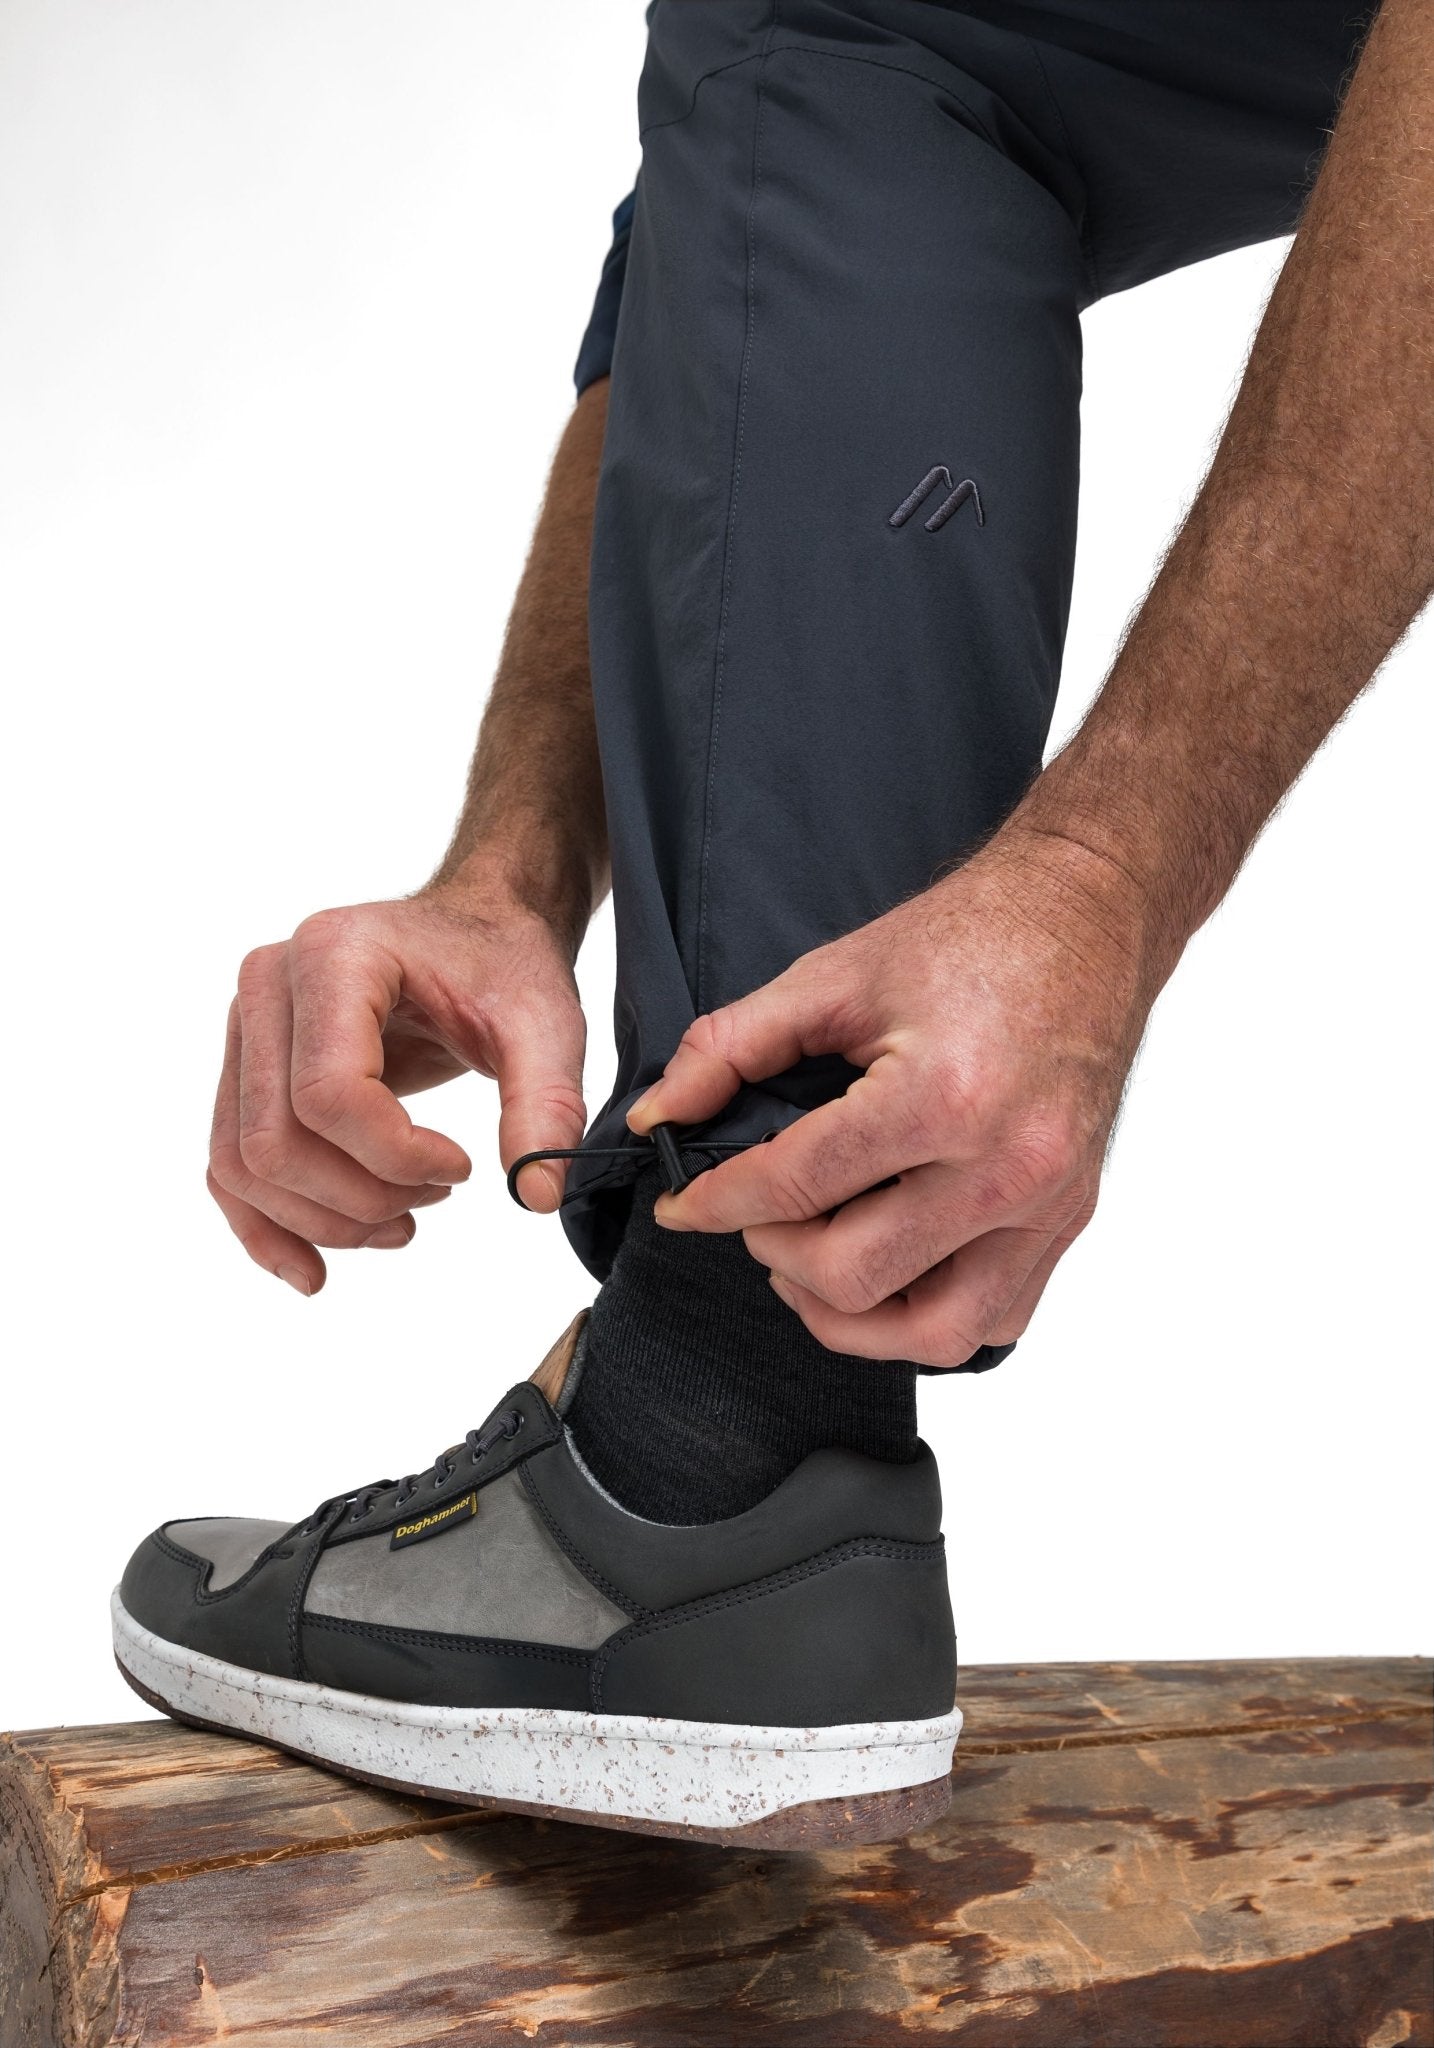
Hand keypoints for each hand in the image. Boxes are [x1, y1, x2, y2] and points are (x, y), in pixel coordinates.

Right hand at [208, 883, 586, 1292]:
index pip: (329, 1094)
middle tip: (433, 1201)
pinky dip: (265, 1224)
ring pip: (243, 1163)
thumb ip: (547, 1103)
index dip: (394, 1157)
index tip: (462, 1167)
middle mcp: (268, 985)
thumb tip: (536, 1196)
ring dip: (319, 1221)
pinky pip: (228, 1162)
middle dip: (357, 1199)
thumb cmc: (503, 965)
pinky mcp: (245, 1068)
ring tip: (401, 1227)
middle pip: (276, 1140)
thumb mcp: (543, 1025)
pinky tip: (313, 1268)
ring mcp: (246, 1027)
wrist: (477, 930)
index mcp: (334, 956)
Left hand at [629, 836, 1154, 1365]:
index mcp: (942, 1095)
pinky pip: (995, 1321)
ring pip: (932, 1331)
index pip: (797, 1185)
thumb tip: (659, 1114)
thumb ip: (730, 1047)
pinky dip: (928, 1319)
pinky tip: (886, 1273)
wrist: (1088, 915)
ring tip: (807, 1267)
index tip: (682, 1205)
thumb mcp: (834, 976)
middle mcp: (1006, 1165)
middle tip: (753, 1218)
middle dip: (775, 1254)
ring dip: (849, 1316)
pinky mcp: (1071, 1218)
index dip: (717, 1203)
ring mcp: (1049, 1203)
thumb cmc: (971, 937)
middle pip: (854, 1273)